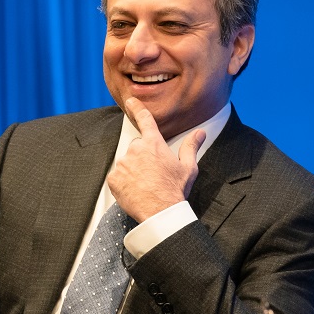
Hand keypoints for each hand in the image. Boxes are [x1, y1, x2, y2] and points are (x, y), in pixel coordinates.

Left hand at [107, 96, 205, 221]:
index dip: (137, 108)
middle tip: (153, 174)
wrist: (160, 212)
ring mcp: (123, 163)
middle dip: (143, 157)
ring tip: (145, 184)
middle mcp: (136, 149)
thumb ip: (191, 146)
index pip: (145, 120)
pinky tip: (136, 190)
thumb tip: (200, 133)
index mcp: (154, 144)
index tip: (130, 101)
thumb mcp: (188, 167)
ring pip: (127, 162)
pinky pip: (117, 177)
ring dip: (133, 170)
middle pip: (137, 147)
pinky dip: (124, 182)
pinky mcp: (114, 178)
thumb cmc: (175, 190)